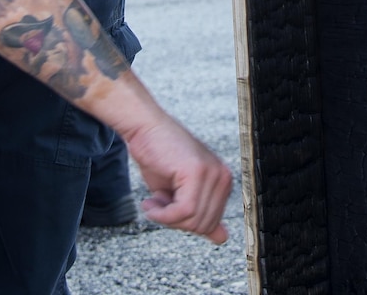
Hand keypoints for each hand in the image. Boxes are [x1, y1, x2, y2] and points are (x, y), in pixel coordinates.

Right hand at [124, 114, 231, 241]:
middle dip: (176, 222)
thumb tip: (221, 239)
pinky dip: (164, 214)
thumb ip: (201, 213)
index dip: (185, 224)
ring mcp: (212, 173)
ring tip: (152, 203)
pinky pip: (184, 210)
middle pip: (204, 224)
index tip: (166, 212)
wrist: (143, 126)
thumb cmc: (158, 154)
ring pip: (194, 219)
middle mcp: (223, 176)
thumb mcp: (180, 191)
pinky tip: (150, 203)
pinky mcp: (196, 171)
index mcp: (223, 180)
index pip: (212, 222)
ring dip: (166, 218)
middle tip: (156, 207)